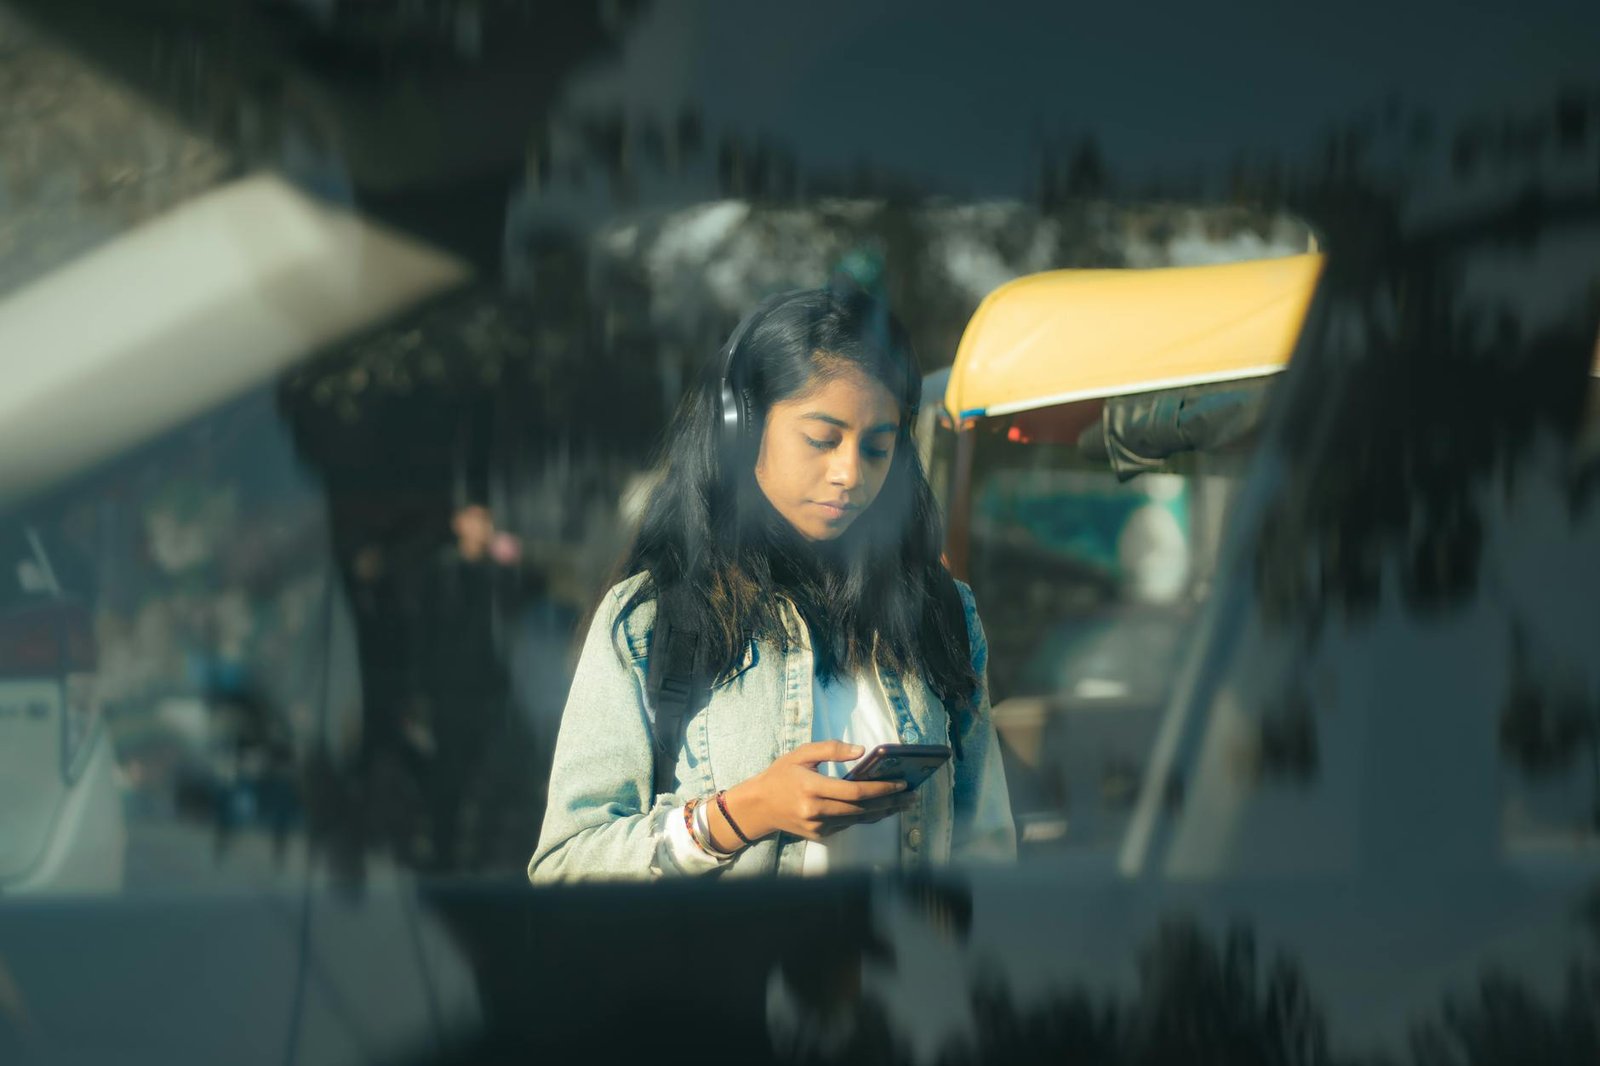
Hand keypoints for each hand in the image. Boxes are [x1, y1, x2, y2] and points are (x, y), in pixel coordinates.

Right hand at [716, 741, 911, 844]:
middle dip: (890, 802)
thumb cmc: (781, 775)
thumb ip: (831, 749)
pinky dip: (865, 817)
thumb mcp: (801, 754)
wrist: (759, 806)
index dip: (881, 788)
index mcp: (811, 788)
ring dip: (883, 812)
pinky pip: (847, 825)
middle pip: (862, 809)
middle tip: (912, 796)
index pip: (854, 791)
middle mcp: (815, 811)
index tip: (901, 783)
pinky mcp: (819, 836)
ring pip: (858, 820)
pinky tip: (880, 809)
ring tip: (903, 803)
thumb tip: (862, 751)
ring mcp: (818, 827)